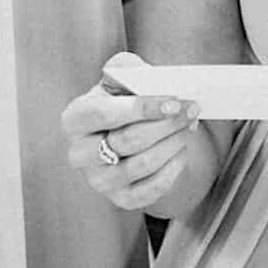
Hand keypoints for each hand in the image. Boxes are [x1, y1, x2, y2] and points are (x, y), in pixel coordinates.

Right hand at [62, 84, 218, 214]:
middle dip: (166, 124)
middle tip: (192, 110)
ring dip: (173, 143)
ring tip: (187, 127)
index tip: (174, 101)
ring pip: (142, 165)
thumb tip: (147, 78)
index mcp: (75, 119)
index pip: (105, 113)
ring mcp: (98, 180)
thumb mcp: (121, 76)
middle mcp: (80, 153)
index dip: (142, 107)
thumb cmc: (125, 99)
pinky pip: (151, 188)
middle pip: (128, 140)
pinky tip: (181, 150)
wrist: (131, 130)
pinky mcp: (120, 199)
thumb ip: (128, 69)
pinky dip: (173, 168)